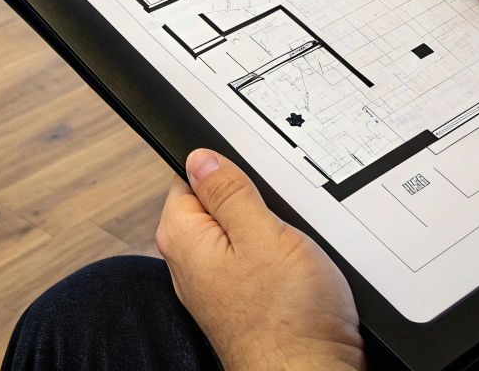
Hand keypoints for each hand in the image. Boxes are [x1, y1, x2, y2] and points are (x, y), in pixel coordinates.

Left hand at [155, 149, 364, 370]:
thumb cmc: (289, 320)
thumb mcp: (263, 234)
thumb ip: (228, 191)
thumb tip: (201, 157)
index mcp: (182, 237)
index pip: (191, 176)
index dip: (228, 171)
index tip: (255, 183)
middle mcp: (189, 263)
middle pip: (218, 205)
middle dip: (253, 204)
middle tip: (279, 222)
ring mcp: (215, 284)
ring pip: (241, 234)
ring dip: (269, 233)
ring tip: (291, 252)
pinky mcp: (241, 300)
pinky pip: (255, 262)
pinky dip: (276, 260)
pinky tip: (296, 272)